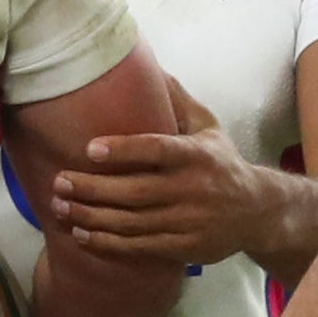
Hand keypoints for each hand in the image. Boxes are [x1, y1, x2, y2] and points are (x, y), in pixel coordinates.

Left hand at [56, 82, 263, 267]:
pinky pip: (139, 246)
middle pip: (135, 191)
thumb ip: (178, 101)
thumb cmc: (222, 163)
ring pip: (132, 222)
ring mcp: (188, 221)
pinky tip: (81, 233)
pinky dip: (107, 242)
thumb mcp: (209, 127)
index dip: (123, 149)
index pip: (157, 150)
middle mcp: (193, 189)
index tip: (89, 148)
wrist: (258, 212)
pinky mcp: (184, 248)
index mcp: (196, 155)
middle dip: (92, 188)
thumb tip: (152, 68)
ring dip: (91, 216)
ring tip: (60, 206)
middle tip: (59, 181)